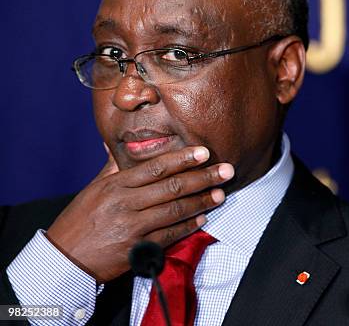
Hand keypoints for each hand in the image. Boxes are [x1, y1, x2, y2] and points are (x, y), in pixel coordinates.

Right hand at [46, 145, 232, 282]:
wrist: (63, 258)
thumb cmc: (80, 221)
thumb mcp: (94, 190)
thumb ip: (113, 169)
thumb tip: (122, 148)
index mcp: (115, 185)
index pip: (155, 167)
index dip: (183, 159)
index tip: (204, 153)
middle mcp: (124, 203)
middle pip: (171, 187)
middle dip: (202, 178)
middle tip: (226, 170)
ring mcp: (131, 227)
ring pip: (174, 210)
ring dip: (201, 201)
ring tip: (220, 194)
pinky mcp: (136, 249)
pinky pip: (169, 235)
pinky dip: (188, 226)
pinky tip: (202, 218)